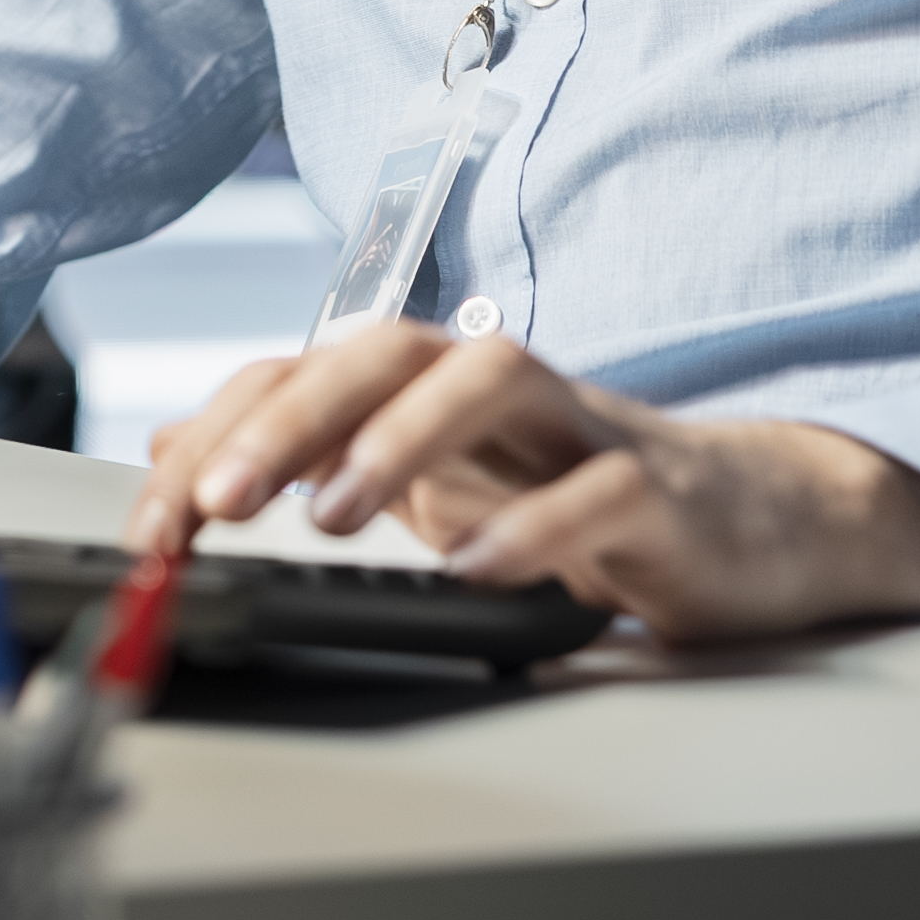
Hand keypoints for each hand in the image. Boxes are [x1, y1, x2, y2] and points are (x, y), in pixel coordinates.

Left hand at [137, 324, 919, 644]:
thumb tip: (172, 450)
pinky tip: (474, 572)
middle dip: (290, 415)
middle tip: (219, 500)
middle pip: (388, 347)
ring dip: (400, 438)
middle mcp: (502, 391)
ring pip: (493, 377)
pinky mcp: (664, 497)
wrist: (760, 526)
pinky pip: (601, 489)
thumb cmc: (582, 500)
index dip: (224, 430)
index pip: (310, 369)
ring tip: (331, 517)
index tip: (159, 519)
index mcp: (435, 389)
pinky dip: (536, 525)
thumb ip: (311, 460)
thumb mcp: (432, 485)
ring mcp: (586, 431)